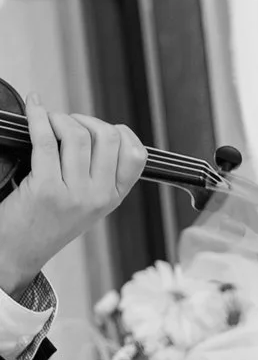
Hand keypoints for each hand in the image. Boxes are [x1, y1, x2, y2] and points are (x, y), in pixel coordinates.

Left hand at [0, 104, 147, 300]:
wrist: (19, 252)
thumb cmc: (47, 224)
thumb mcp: (87, 205)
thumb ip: (99, 176)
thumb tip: (95, 131)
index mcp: (113, 199)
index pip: (136, 155)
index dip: (119, 132)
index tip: (98, 128)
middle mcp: (98, 197)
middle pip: (107, 137)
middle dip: (85, 119)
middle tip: (66, 124)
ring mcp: (74, 194)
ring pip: (77, 135)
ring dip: (59, 118)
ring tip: (47, 122)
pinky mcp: (45, 188)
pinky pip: (45, 139)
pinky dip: (37, 116)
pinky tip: (34, 107)